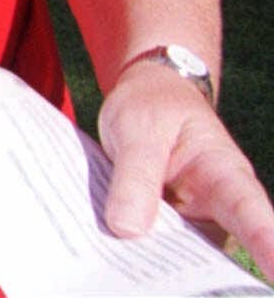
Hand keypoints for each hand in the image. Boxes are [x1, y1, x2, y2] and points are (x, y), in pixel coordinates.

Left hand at [99, 62, 273, 272]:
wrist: (144, 96)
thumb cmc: (153, 107)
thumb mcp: (139, 131)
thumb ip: (135, 177)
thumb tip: (127, 230)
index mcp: (224, 175)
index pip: (250, 214)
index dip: (267, 245)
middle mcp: (216, 207)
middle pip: (216, 253)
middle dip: (204, 281)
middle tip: (172, 290)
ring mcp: (190, 222)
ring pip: (182, 260)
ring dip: (160, 275)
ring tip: (133, 285)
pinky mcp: (165, 229)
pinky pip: (154, 251)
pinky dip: (137, 260)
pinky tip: (114, 272)